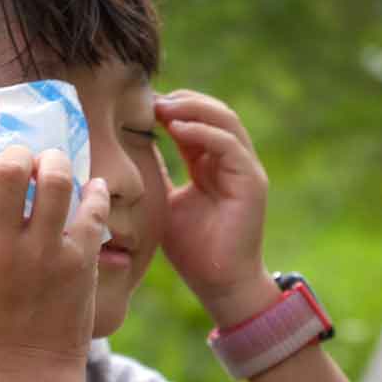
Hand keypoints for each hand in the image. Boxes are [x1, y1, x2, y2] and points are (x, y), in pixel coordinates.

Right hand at [0, 97, 109, 372]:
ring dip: (59, 164)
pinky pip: (91, 208)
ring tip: (59, 170)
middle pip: (10, 169)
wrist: (27, 368)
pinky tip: (91, 191)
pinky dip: (93, 193)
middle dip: (23, 151)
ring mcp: (41, 256)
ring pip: (55, 179)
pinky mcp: (77, 265)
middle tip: (30, 158)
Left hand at [155, 90, 278, 326]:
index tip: (139, 104)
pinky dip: (204, 133)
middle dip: (182, 101)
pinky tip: (177, 129)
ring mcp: (244, 169)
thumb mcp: (165, 204)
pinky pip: (229, 145)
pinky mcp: (252, 181)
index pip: (194, 123)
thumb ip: (157, 176)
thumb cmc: (192, 250)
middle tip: (150, 98)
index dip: (169, 109)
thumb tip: (129, 154)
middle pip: (212, 113)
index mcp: (211, 165)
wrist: (219, 282)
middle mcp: (231, 161)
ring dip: (192, 109)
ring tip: (162, 106)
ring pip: (225, 120)